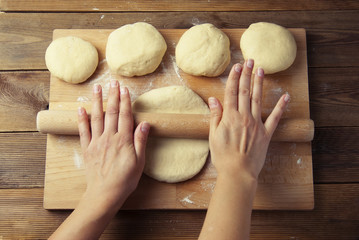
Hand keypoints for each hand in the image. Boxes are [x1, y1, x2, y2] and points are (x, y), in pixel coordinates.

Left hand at [77, 81, 149, 211]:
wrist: (105, 194)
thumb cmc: (125, 179)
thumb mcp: (139, 162)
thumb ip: (140, 141)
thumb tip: (145, 124)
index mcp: (123, 140)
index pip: (125, 115)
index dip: (125, 101)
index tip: (124, 88)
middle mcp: (109, 137)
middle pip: (111, 112)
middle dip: (112, 96)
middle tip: (113, 82)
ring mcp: (96, 142)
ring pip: (96, 117)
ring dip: (97, 101)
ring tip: (97, 88)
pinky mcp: (87, 148)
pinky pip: (83, 131)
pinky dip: (81, 119)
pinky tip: (81, 108)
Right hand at [208, 59, 289, 180]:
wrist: (237, 172)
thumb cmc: (223, 156)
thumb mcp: (213, 135)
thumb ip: (215, 115)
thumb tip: (214, 99)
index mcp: (230, 117)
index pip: (231, 92)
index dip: (234, 78)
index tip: (237, 66)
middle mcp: (244, 117)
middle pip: (245, 92)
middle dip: (247, 75)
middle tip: (250, 61)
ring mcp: (256, 124)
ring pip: (258, 99)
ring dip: (259, 84)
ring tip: (261, 70)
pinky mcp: (266, 134)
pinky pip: (275, 118)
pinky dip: (281, 106)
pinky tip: (285, 96)